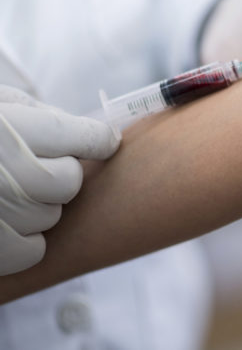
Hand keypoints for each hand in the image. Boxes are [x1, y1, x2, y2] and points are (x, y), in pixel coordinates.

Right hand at [0, 86, 118, 274]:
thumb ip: (39, 116)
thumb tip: (91, 135)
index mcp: (4, 128)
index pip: (79, 136)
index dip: (98, 140)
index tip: (105, 142)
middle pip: (68, 181)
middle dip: (63, 174)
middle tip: (42, 166)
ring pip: (51, 216)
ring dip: (42, 206)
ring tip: (11, 192)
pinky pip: (31, 250)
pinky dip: (28, 241)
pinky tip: (9, 221)